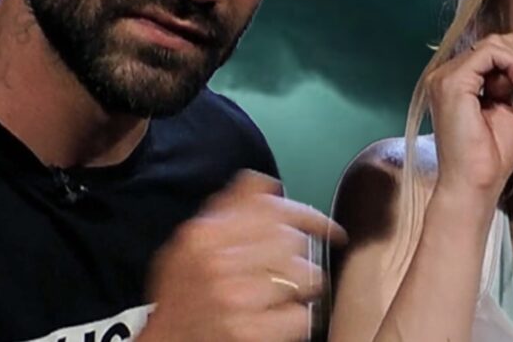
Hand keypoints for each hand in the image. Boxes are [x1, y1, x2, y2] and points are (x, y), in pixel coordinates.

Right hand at [138, 170, 346, 341]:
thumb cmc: (183, 293)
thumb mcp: (192, 242)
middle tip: (286, 270)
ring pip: (304, 276)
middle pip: (293, 242)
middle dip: (298, 257)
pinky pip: (301, 316)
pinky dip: (296, 319)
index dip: (310, 216)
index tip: (329, 227)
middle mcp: (220, 263)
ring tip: (280, 295)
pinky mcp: (251, 334)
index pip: (273, 209)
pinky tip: (277, 318)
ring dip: (300, 287)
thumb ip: (229, 208)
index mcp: (206, 234)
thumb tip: (271, 185)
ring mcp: (236, 299)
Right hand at [424, 29, 512, 198]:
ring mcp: (445, 77)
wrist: (476, 183)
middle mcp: (445, 75)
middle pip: (492, 44)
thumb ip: (508, 83)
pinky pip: (490, 54)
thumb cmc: (491, 156)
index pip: (489, 51)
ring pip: (493, 46)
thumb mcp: (506, 108)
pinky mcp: (453, 82)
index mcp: (457, 82)